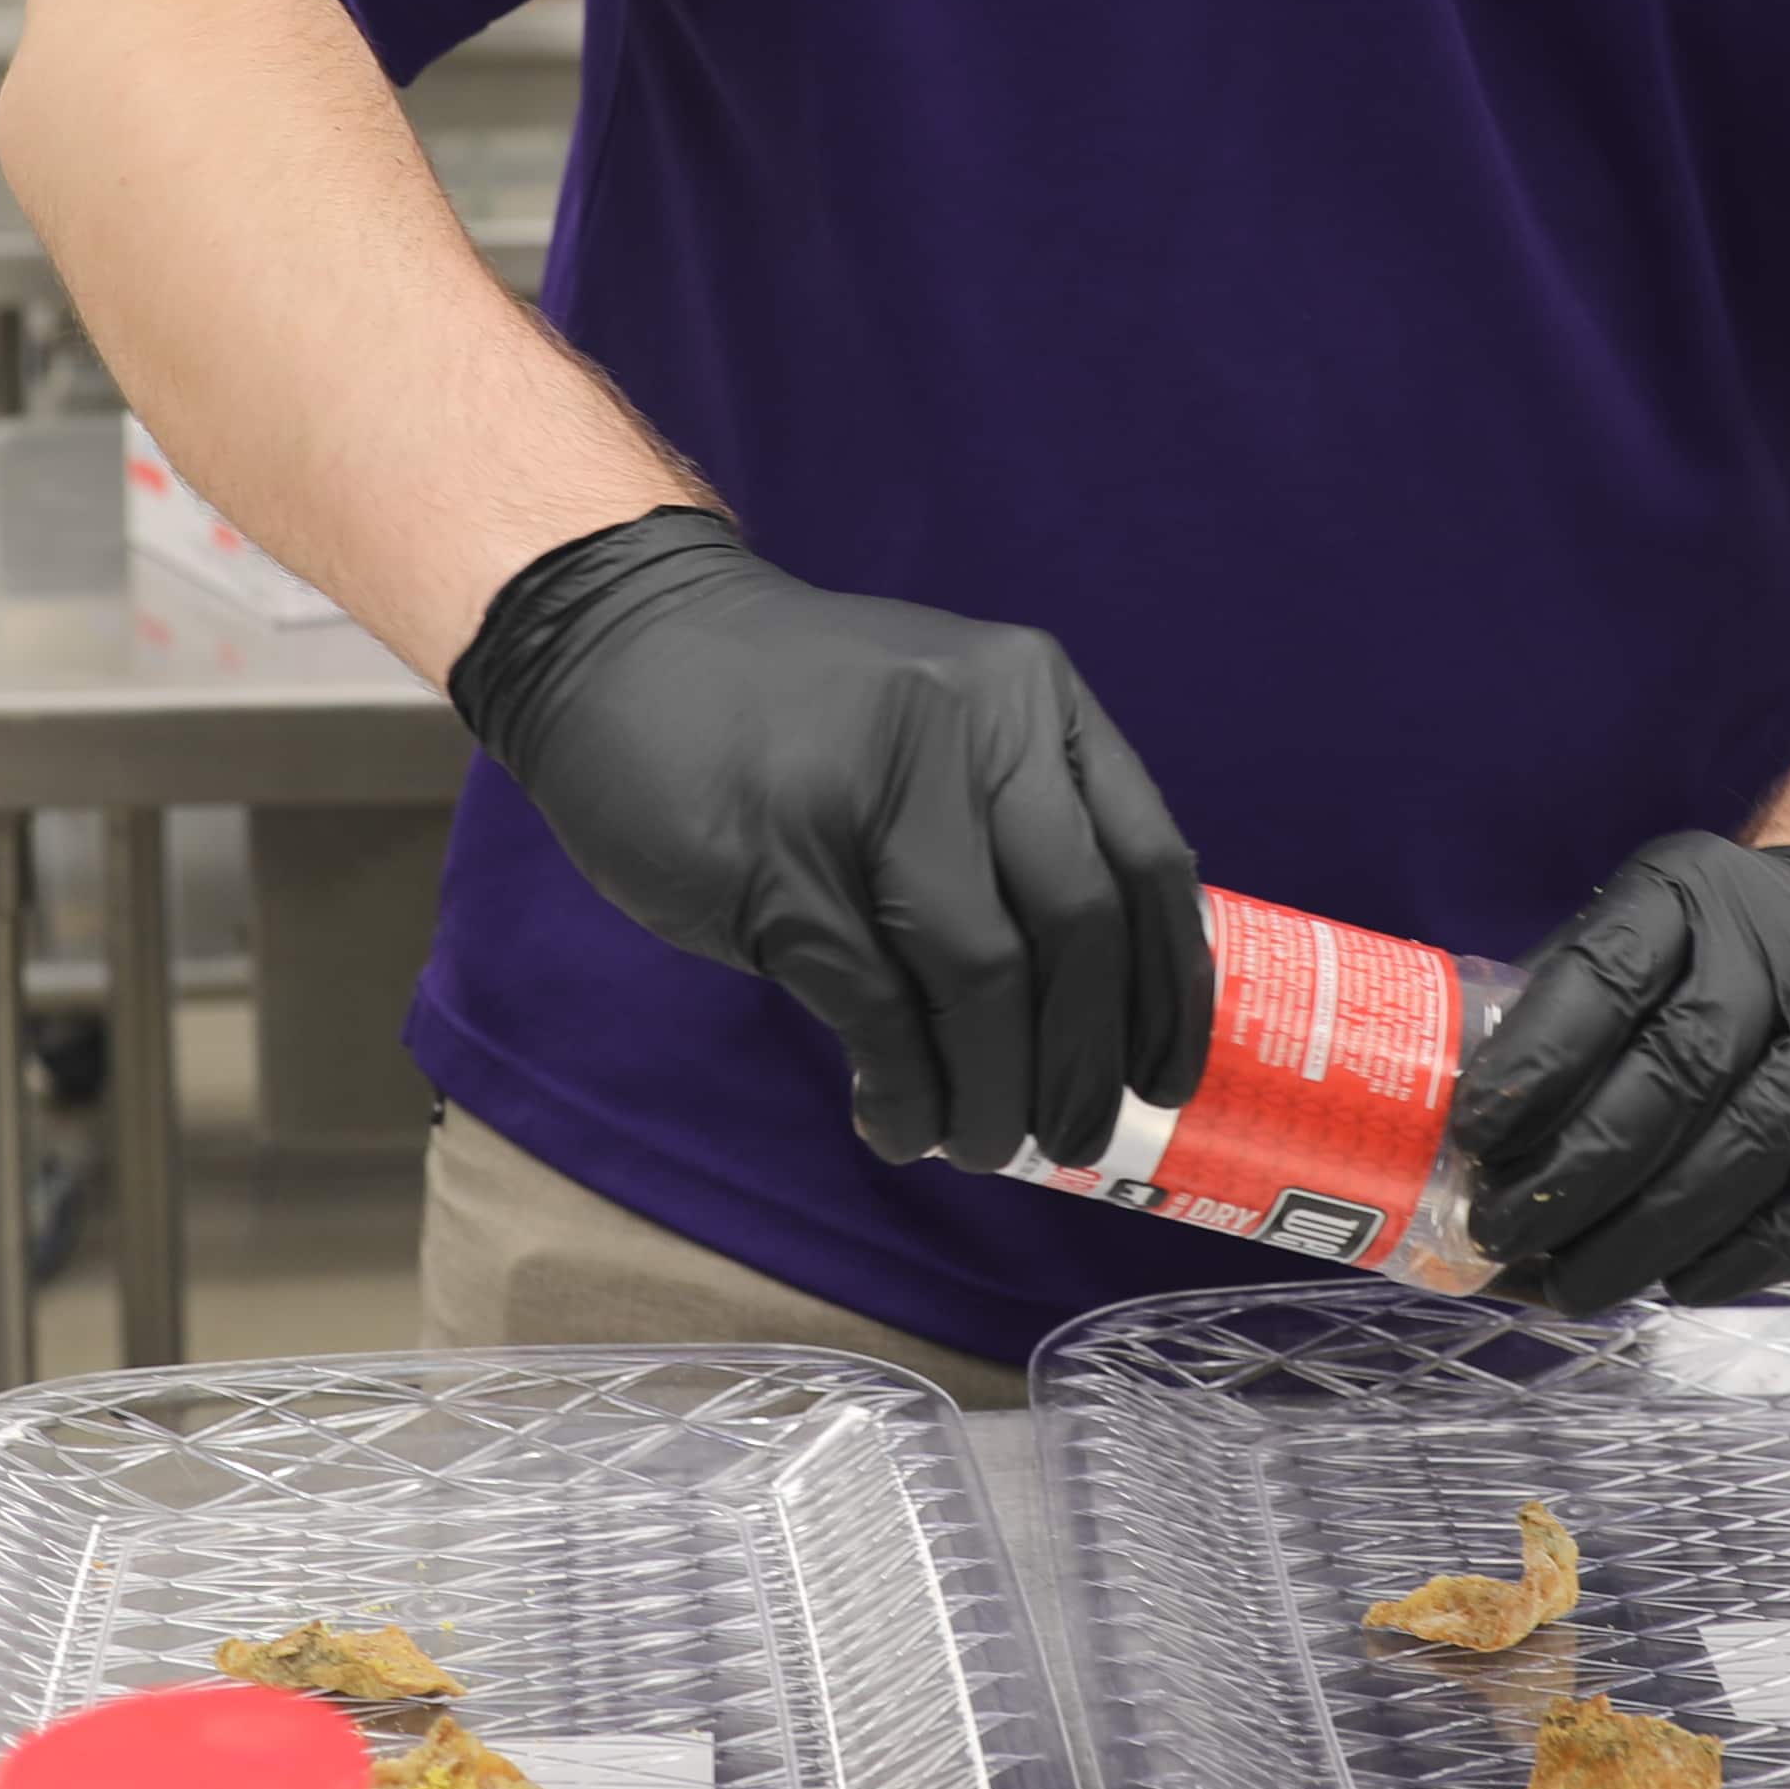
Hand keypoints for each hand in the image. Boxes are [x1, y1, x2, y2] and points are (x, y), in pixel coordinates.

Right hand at [448, 509, 1213, 1172]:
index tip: (1165, 1081)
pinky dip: (905, 1090)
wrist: (621, 645)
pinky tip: (900, 1122)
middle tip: (1073, 1138)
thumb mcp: (943, 725)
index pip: (1147, 863)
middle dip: (1081, 1064)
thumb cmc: (797, 711)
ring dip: (992, 1095)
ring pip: (982, 981)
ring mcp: (875, 792)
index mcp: (1033, 698)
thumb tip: (1089, 1014)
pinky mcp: (783, 864)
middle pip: (1073, 933)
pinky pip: (877, 1008)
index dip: (1169, 993)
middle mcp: (974, 728)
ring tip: (977, 1144)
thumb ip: (1019, 827)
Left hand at [1448, 835, 1789, 1311]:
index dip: (1539, 1062)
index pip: (1610, 976)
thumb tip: (1438, 1141)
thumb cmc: (1701, 962)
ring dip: (1650, 1231)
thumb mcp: (1626, 940)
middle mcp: (1780, 958)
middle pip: (1682, 1071)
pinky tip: (1676, 1284)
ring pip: (1752, 1145)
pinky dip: (1741, 1257)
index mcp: (1688, 896)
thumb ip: (1545, 1020)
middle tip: (1504, 1234)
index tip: (1474, 1137)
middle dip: (1581, 1170)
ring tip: (1572, 1283)